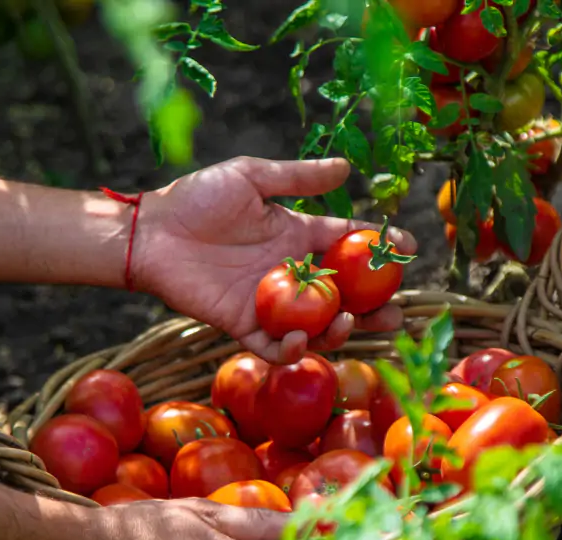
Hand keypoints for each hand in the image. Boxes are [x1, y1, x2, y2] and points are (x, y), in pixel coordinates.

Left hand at [134, 156, 417, 363]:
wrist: (153, 233)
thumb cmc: (197, 199)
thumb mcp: (251, 178)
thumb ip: (298, 178)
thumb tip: (346, 168)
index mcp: (296, 236)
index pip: (347, 244)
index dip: (378, 247)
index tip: (408, 247)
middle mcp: (291, 274)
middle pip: (343, 295)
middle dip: (373, 306)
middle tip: (396, 311)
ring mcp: (269, 303)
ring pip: (316, 326)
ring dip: (339, 330)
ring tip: (351, 322)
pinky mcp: (243, 326)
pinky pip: (275, 347)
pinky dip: (292, 350)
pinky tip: (303, 340)